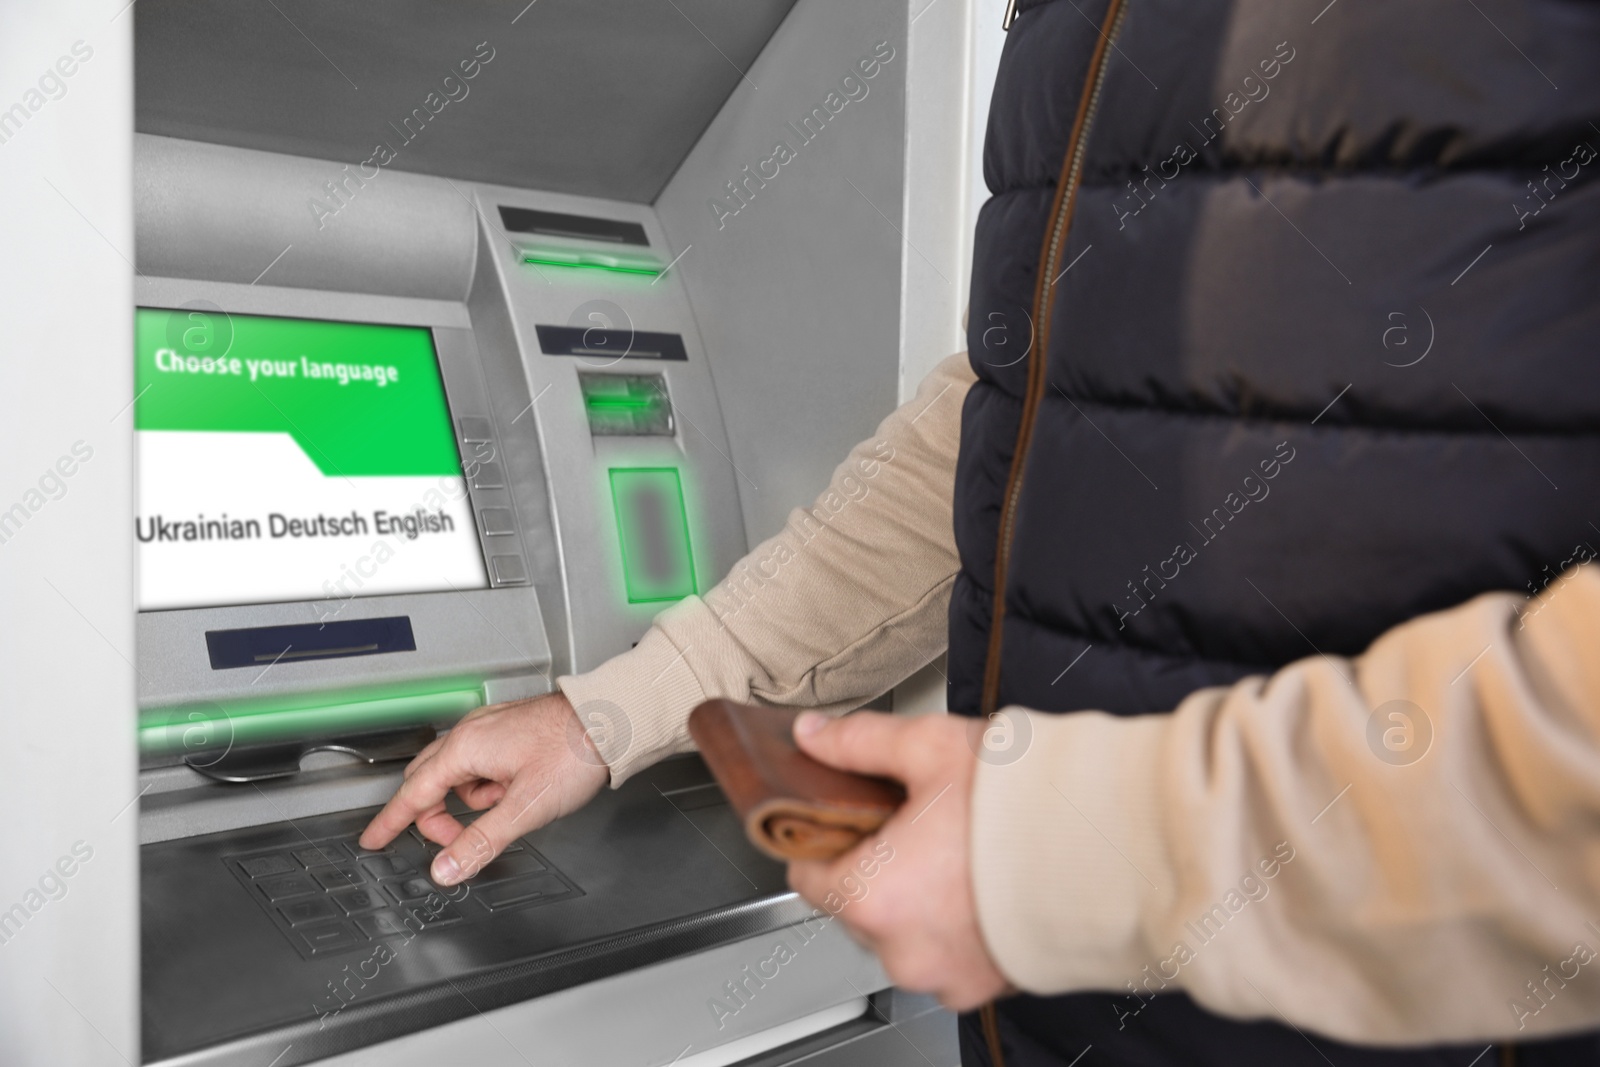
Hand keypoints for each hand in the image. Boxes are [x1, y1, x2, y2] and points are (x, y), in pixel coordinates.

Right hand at [359, 692, 609, 885]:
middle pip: (430, 780)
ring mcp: (490, 726)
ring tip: (508, 806)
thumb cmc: (574, 751)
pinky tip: (519, 788)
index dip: (391, 821)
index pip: (413, 793)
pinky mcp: (509, 728)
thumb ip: (481, 840)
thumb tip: (446, 868)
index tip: (374, 839)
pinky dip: (490, 783)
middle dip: (436, 814)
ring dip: (471, 799)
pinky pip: (481, 761)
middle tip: (452, 840)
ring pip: (458, 772)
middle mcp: (472, 732)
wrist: (613, 717)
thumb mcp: (524, 808)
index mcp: (466, 748)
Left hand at [785, 711, 1010, 1010]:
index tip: (849, 817)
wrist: (1116, 848)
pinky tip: (985, 883)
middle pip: (858, 903)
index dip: (824, 838)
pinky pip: (950, 954)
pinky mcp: (986, 986)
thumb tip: (814, 736)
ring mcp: (945, 975)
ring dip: (919, 898)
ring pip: (904, 931)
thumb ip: (859, 743)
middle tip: (920, 822)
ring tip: (961, 850)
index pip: (807, 875)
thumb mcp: (929, 748)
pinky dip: (958, 925)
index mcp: (872, 896)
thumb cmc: (1026, 805)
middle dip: (879, 864)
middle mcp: (901, 950)